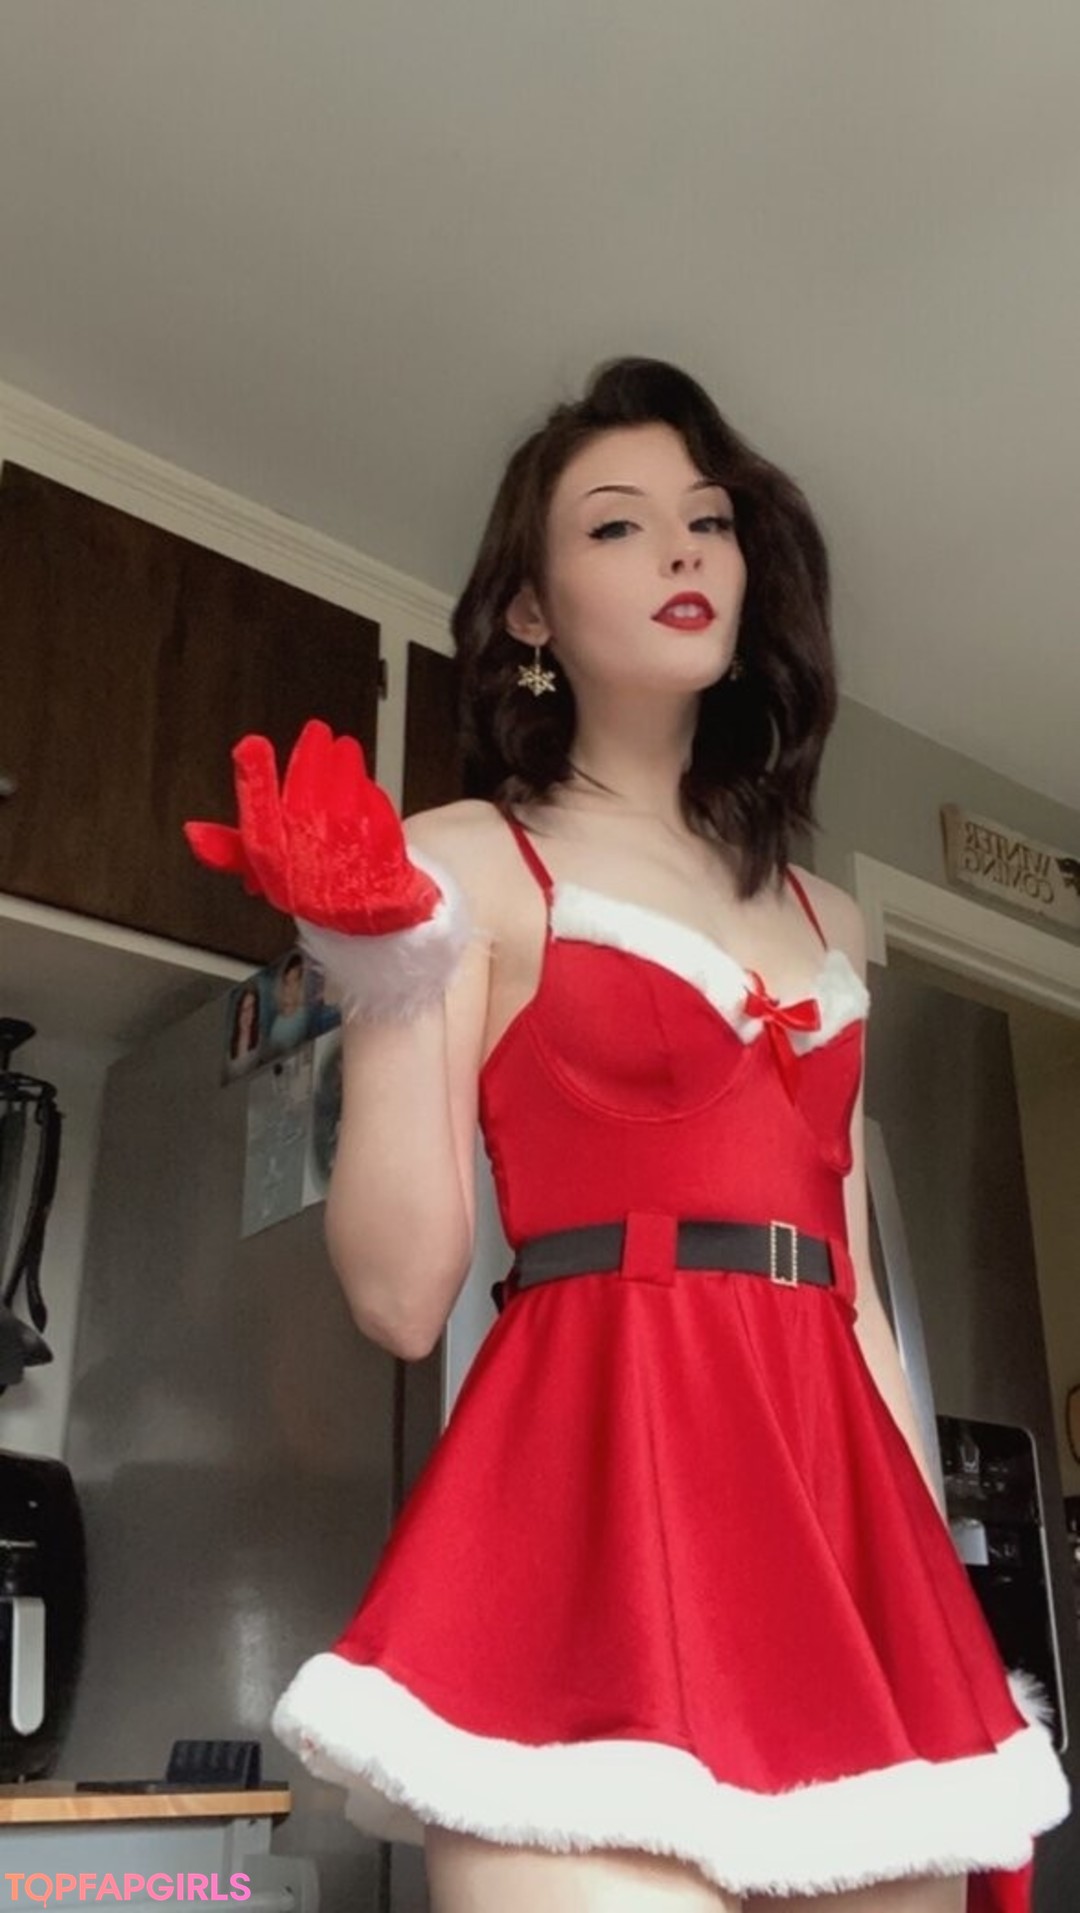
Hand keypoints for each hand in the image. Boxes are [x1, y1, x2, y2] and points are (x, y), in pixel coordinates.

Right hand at [184, 720, 441, 934]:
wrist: (367, 916)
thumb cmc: (313, 885)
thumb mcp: (267, 871)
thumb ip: (230, 849)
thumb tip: (192, 832)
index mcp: (274, 858)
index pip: (257, 813)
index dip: (253, 777)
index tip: (251, 746)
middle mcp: (307, 851)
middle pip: (306, 787)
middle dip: (312, 751)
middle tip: (316, 732)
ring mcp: (347, 845)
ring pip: (342, 785)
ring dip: (343, 760)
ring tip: (342, 749)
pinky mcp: (381, 841)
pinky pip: (372, 800)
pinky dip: (368, 789)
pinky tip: (363, 787)